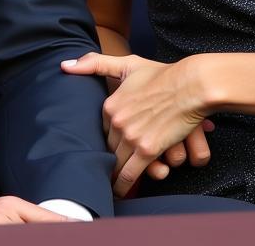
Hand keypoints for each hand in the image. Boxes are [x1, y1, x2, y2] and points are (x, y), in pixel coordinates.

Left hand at [62, 53, 210, 196]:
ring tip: (108, 183)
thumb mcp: (128, 64)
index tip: (108, 145)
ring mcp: (131, 136)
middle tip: (105, 169)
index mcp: (111, 104)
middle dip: (109, 157)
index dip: (107, 138)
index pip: (102, 129)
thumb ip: (96, 64)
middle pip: (109, 147)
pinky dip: (123, 184)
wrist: (190, 85)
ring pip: (116, 162)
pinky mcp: (147, 149)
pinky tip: (119, 190)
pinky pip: (129, 174)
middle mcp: (117, 121)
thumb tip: (64, 65)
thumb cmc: (162, 74)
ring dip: (113, 174)